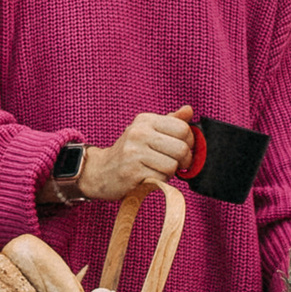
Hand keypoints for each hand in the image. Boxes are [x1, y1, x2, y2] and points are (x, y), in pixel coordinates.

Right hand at [80, 111, 196, 204]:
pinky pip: (161, 179)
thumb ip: (170, 121)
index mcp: (145, 120)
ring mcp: (134, 152)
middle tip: (176, 164)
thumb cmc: (130, 151)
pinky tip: (149, 177)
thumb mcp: (148, 130)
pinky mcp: (132, 172)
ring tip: (158, 169)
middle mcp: (139, 133)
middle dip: (184, 160)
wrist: (101, 171)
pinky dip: (159, 181)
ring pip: (173, 165)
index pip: (183, 128)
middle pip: (181, 148)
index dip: (190, 142)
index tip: (183, 149)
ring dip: (170, 172)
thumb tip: (189, 110)